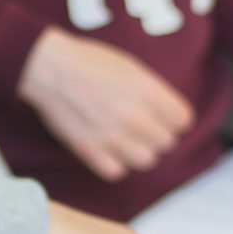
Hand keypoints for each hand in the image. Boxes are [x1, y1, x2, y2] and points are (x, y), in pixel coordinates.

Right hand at [18, 27, 192, 180]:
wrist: (50, 69)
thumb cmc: (88, 62)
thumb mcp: (130, 67)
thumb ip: (152, 91)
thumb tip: (165, 112)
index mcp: (148, 92)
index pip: (182, 120)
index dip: (175, 120)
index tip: (166, 119)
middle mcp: (135, 116)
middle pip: (166, 143)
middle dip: (158, 136)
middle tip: (144, 129)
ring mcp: (113, 136)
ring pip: (146, 161)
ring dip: (140, 152)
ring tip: (128, 142)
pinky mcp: (91, 151)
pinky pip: (117, 172)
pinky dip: (116, 164)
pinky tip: (110, 152)